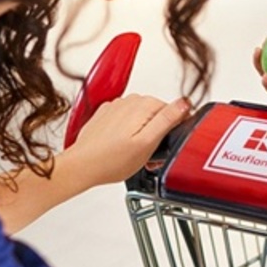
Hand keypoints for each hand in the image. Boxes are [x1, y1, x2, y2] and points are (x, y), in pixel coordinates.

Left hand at [66, 94, 190, 185]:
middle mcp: (130, 100)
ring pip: (142, 118)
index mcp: (144, 104)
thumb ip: (168, 120)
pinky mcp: (106, 115)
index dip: (173, 133)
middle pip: (157, 114)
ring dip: (144, 133)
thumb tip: (184, 103)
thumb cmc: (111, 160)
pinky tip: (122, 148)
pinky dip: (129, 132)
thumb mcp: (148, 143)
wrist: (82, 165)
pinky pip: (126, 120)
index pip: (174, 111)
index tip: (164, 147)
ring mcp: (116, 106)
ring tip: (135, 154)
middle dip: (158, 133)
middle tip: (150, 155)